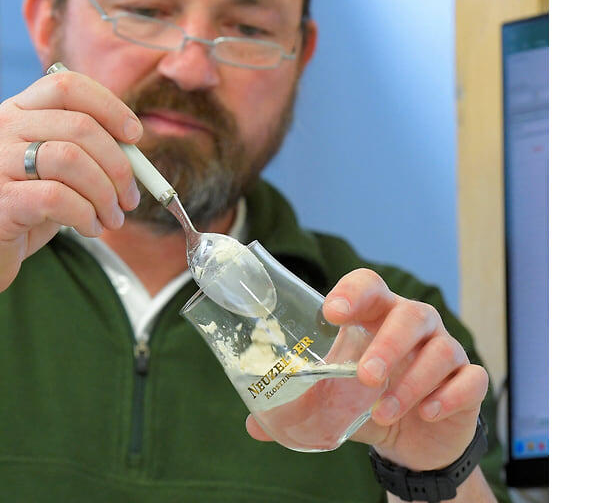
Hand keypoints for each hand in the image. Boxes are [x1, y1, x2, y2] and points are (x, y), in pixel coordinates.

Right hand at [0, 70, 141, 303]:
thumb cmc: (13, 211)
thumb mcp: (45, 170)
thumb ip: (79, 151)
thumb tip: (132, 149)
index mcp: (15, 112)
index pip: (68, 85)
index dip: (110, 106)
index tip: (135, 136)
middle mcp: (1, 128)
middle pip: (80, 126)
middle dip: (119, 165)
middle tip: (130, 198)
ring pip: (73, 160)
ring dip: (105, 194)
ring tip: (112, 218)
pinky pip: (59, 198)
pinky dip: (86, 215)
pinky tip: (89, 229)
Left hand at [246, 268, 488, 470]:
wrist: (413, 439)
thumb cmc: (367, 403)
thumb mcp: (331, 404)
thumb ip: (296, 408)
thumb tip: (254, 425)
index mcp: (375, 317)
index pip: (368, 285)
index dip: (352, 292)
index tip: (332, 313)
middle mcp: (414, 325)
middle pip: (409, 315)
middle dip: (388, 344)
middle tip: (365, 377)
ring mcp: (445, 349)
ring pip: (440, 350)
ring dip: (410, 383)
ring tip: (383, 413)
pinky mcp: (469, 380)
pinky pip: (470, 379)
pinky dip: (448, 396)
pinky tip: (426, 414)